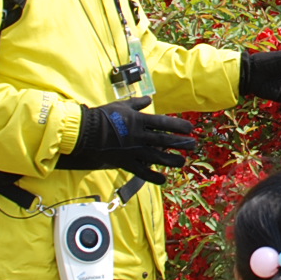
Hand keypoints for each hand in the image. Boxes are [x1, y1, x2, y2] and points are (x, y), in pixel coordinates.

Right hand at [56, 96, 197, 184]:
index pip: (164, 123)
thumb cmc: (103, 116)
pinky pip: (142, 171)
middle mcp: (139, 136)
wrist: (86, 132)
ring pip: (157, 157)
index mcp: (139, 120)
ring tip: (182, 162)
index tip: (191, 129)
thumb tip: (148, 99)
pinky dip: (153, 176)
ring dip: (171, 160)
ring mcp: (133, 150)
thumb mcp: (121, 105)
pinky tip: (163, 180)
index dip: (179, 126)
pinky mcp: (125, 162)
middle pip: (165, 140)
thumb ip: (136, 103)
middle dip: (181, 143)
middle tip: (194, 146)